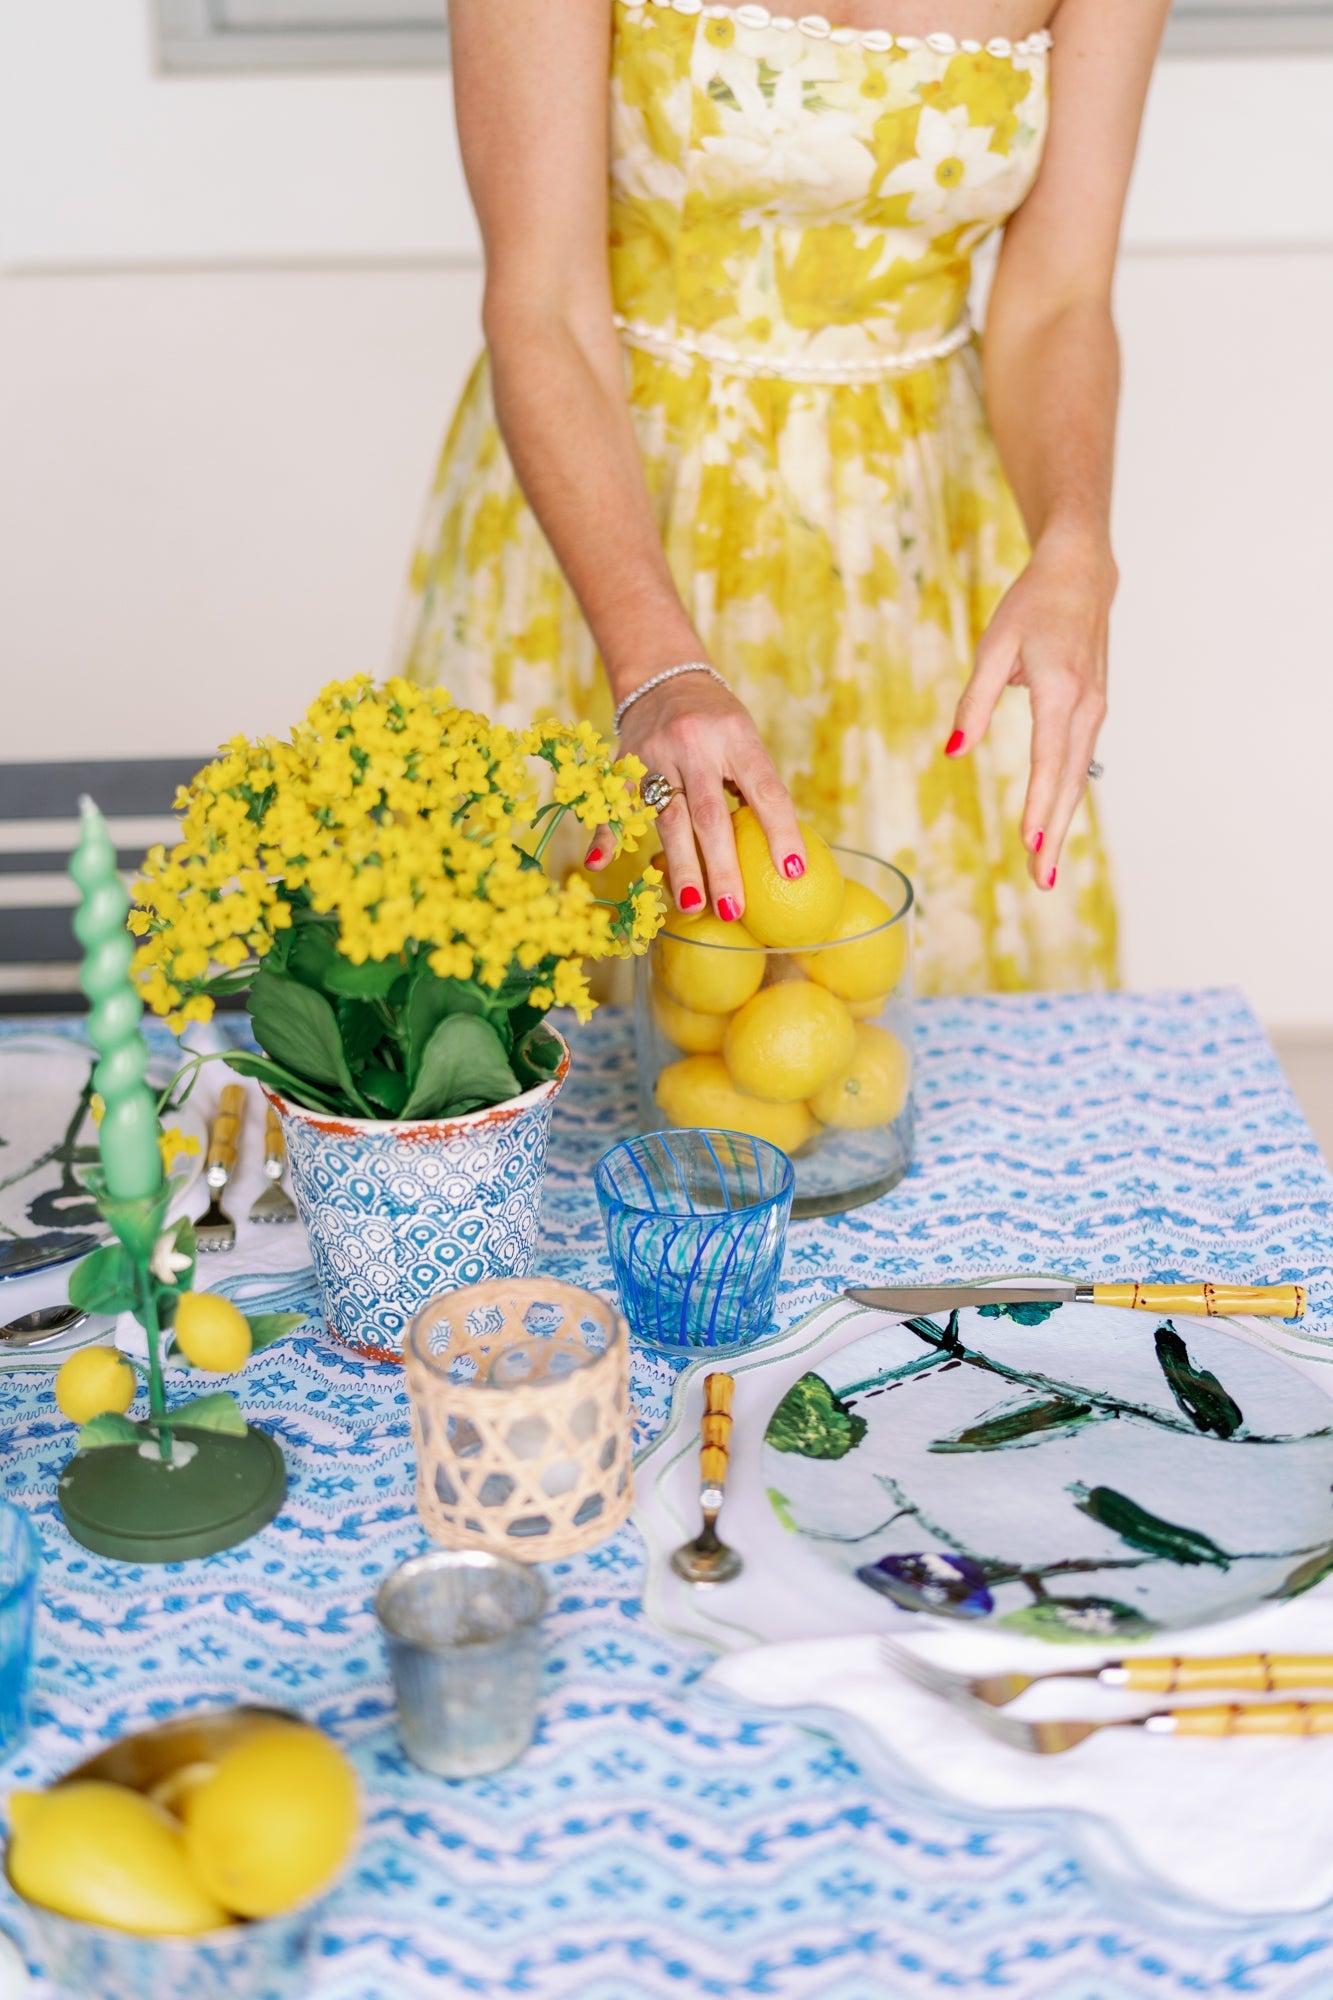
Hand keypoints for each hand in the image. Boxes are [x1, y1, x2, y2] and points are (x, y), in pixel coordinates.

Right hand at [587, 671, 805, 918]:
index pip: (765, 789)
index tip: (793, 872)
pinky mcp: (623, 763)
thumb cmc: (716, 721)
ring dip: (680, 865)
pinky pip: (616, 804)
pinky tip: (599, 864)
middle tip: (735, 910)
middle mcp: (695, 745)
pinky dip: (607, 835)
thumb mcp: (744, 739)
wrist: (663, 675)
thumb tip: (778, 852)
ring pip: (667, 817)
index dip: (782, 831)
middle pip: (709, 814)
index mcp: (736, 737)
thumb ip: (754, 787)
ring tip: (691, 905)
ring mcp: (655, 754)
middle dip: (723, 866)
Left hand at [945, 527, 1114, 890]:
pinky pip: (1079, 763)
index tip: (1031, 843)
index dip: (1039, 805)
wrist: (1082, 573)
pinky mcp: (1093, 711)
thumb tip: (954, 752)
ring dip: (1062, 823)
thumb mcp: (993, 647)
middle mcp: (1086, 707)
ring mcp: (1095, 711)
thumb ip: (974, 702)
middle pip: (1068, 783)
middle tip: (1042, 880)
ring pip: (1077, 778)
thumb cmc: (1032, 605)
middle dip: (1054, 835)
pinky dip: (1067, 797)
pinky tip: (1055, 823)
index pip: (1049, 761)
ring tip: (1046, 867)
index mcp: (1061, 691)